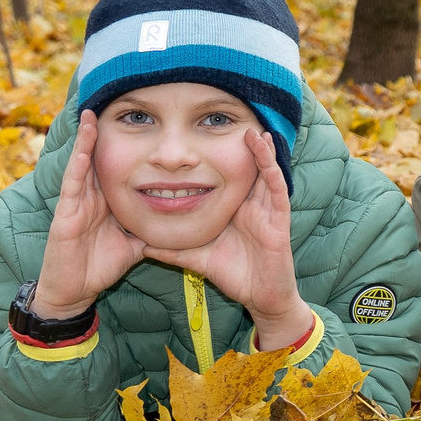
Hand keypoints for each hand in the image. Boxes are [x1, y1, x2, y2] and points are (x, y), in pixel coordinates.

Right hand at [32, 109, 146, 317]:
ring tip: (92, 113)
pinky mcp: (66, 216)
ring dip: (87, 140)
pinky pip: (74, 185)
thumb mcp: (135, 242)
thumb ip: (151, 228)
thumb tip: (178, 221)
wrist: (75, 292)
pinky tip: (84, 147)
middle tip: (107, 101)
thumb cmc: (100, 265)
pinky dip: (79, 164)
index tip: (135, 120)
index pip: (116, 165)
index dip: (123, 144)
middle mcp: (90, 197)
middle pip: (98, 158)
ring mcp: (76, 204)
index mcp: (105, 201)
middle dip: (102, 132)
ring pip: (83, 165)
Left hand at [142, 129, 311, 348]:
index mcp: (234, 211)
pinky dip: (272, 172)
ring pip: (265, 173)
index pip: (226, 178)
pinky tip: (268, 156)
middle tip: (234, 122)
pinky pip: (276, 191)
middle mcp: (252, 206)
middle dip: (244, 147)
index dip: (220, 158)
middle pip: (248, 169)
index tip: (205, 138)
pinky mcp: (279, 220)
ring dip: (261, 152)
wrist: (261, 298)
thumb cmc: (235, 276)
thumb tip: (141, 246)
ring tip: (254, 130)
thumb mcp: (197, 259)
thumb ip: (172, 250)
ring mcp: (267, 211)